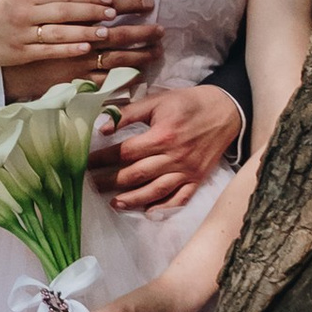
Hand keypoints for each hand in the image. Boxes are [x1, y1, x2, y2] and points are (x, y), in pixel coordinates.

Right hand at [0, 0, 159, 90]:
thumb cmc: (3, 11)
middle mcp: (26, 12)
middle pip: (65, 10)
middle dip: (93, 11)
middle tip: (118, 12)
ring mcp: (23, 34)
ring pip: (59, 31)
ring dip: (84, 30)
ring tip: (108, 32)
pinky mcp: (20, 53)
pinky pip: (47, 50)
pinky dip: (67, 48)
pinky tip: (86, 47)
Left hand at [92, 82, 242, 213]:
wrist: (226, 110)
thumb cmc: (188, 103)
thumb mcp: (157, 101)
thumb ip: (128, 113)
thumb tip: (103, 127)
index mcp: (162, 135)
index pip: (125, 152)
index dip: (103, 158)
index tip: (85, 162)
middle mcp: (174, 157)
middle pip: (136, 174)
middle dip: (111, 181)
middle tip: (91, 185)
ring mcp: (187, 171)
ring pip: (155, 190)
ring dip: (133, 199)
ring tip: (113, 203)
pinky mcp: (198, 179)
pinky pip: (180, 198)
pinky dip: (164, 207)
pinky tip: (148, 211)